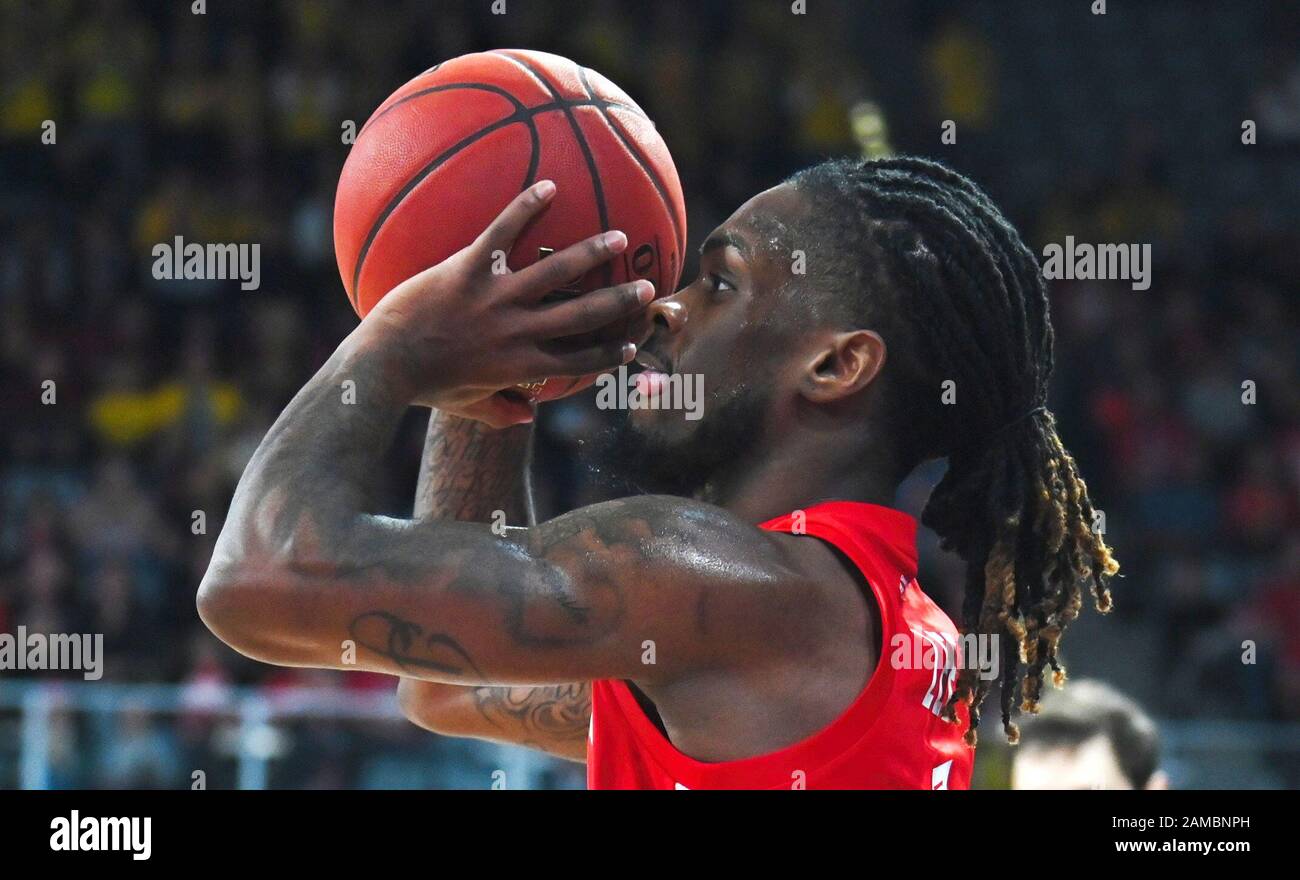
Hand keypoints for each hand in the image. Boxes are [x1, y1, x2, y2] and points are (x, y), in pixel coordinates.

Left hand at [358, 180, 651, 424]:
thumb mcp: (464, 406)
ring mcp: (494, 298)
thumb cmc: (421, 386)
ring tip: (619, 236)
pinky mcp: (467, 269)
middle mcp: (517, 331)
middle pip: (582, 316)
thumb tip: (525, 416)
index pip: (577, 362)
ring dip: (592, 253)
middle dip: (619, 302)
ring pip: (556, 272)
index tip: (631, 344)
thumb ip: (498, 412)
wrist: (383, 364)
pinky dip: (526, 208)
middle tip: (648, 288)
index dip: (607, 354)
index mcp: (520, 366)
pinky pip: (503, 233)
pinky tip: (549, 185)